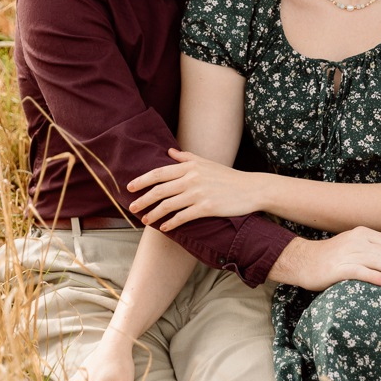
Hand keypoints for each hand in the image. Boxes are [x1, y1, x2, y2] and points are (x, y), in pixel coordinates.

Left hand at [128, 148, 261, 229]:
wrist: (250, 189)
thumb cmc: (227, 177)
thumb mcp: (207, 163)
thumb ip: (186, 157)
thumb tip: (169, 152)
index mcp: (190, 166)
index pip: (159, 172)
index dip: (142, 180)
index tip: (129, 187)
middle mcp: (192, 178)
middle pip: (160, 189)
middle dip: (143, 200)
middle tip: (131, 208)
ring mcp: (198, 193)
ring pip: (168, 205)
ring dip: (154, 214)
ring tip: (145, 221)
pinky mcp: (206, 208)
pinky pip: (182, 217)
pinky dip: (171, 223)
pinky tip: (164, 228)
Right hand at [268, 229, 380, 289]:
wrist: (303, 261)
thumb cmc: (332, 257)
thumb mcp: (354, 246)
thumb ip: (373, 245)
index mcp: (364, 234)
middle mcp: (358, 241)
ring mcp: (348, 253)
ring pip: (380, 261)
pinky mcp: (339, 268)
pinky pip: (361, 272)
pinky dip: (376, 276)